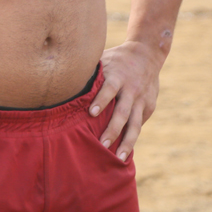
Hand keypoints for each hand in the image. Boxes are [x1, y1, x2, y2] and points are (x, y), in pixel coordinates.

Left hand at [88, 41, 165, 161]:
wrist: (147, 53)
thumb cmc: (116, 59)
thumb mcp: (104, 59)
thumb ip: (90, 72)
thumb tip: (63, 79)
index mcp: (117, 76)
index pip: (109, 89)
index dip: (101, 100)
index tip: (91, 113)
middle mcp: (131, 89)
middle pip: (122, 112)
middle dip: (112, 129)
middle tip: (102, 145)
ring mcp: (141, 99)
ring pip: (135, 124)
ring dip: (127, 142)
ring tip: (118, 158)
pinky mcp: (149, 106)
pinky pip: (139, 124)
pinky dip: (132, 138)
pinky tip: (124, 152)